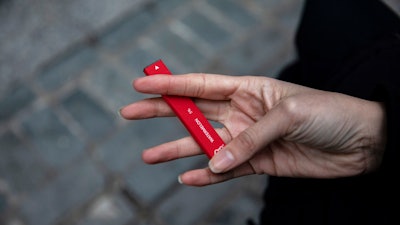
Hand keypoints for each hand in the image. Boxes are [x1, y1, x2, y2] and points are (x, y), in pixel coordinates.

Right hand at [119, 74, 385, 185]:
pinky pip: (225, 170)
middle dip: (161, 112)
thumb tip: (216, 161)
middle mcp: (242, 112)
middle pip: (193, 112)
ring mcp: (247, 139)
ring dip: (177, 149)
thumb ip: (251, 138)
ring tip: (149, 156)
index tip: (141, 83)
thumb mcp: (290, 115)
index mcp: (248, 89)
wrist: (361, 143)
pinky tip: (188, 177)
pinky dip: (206, 175)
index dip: (171, 83)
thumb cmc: (330, 114)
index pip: (201, 84)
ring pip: (204, 144)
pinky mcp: (257, 163)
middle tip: (130, 112)